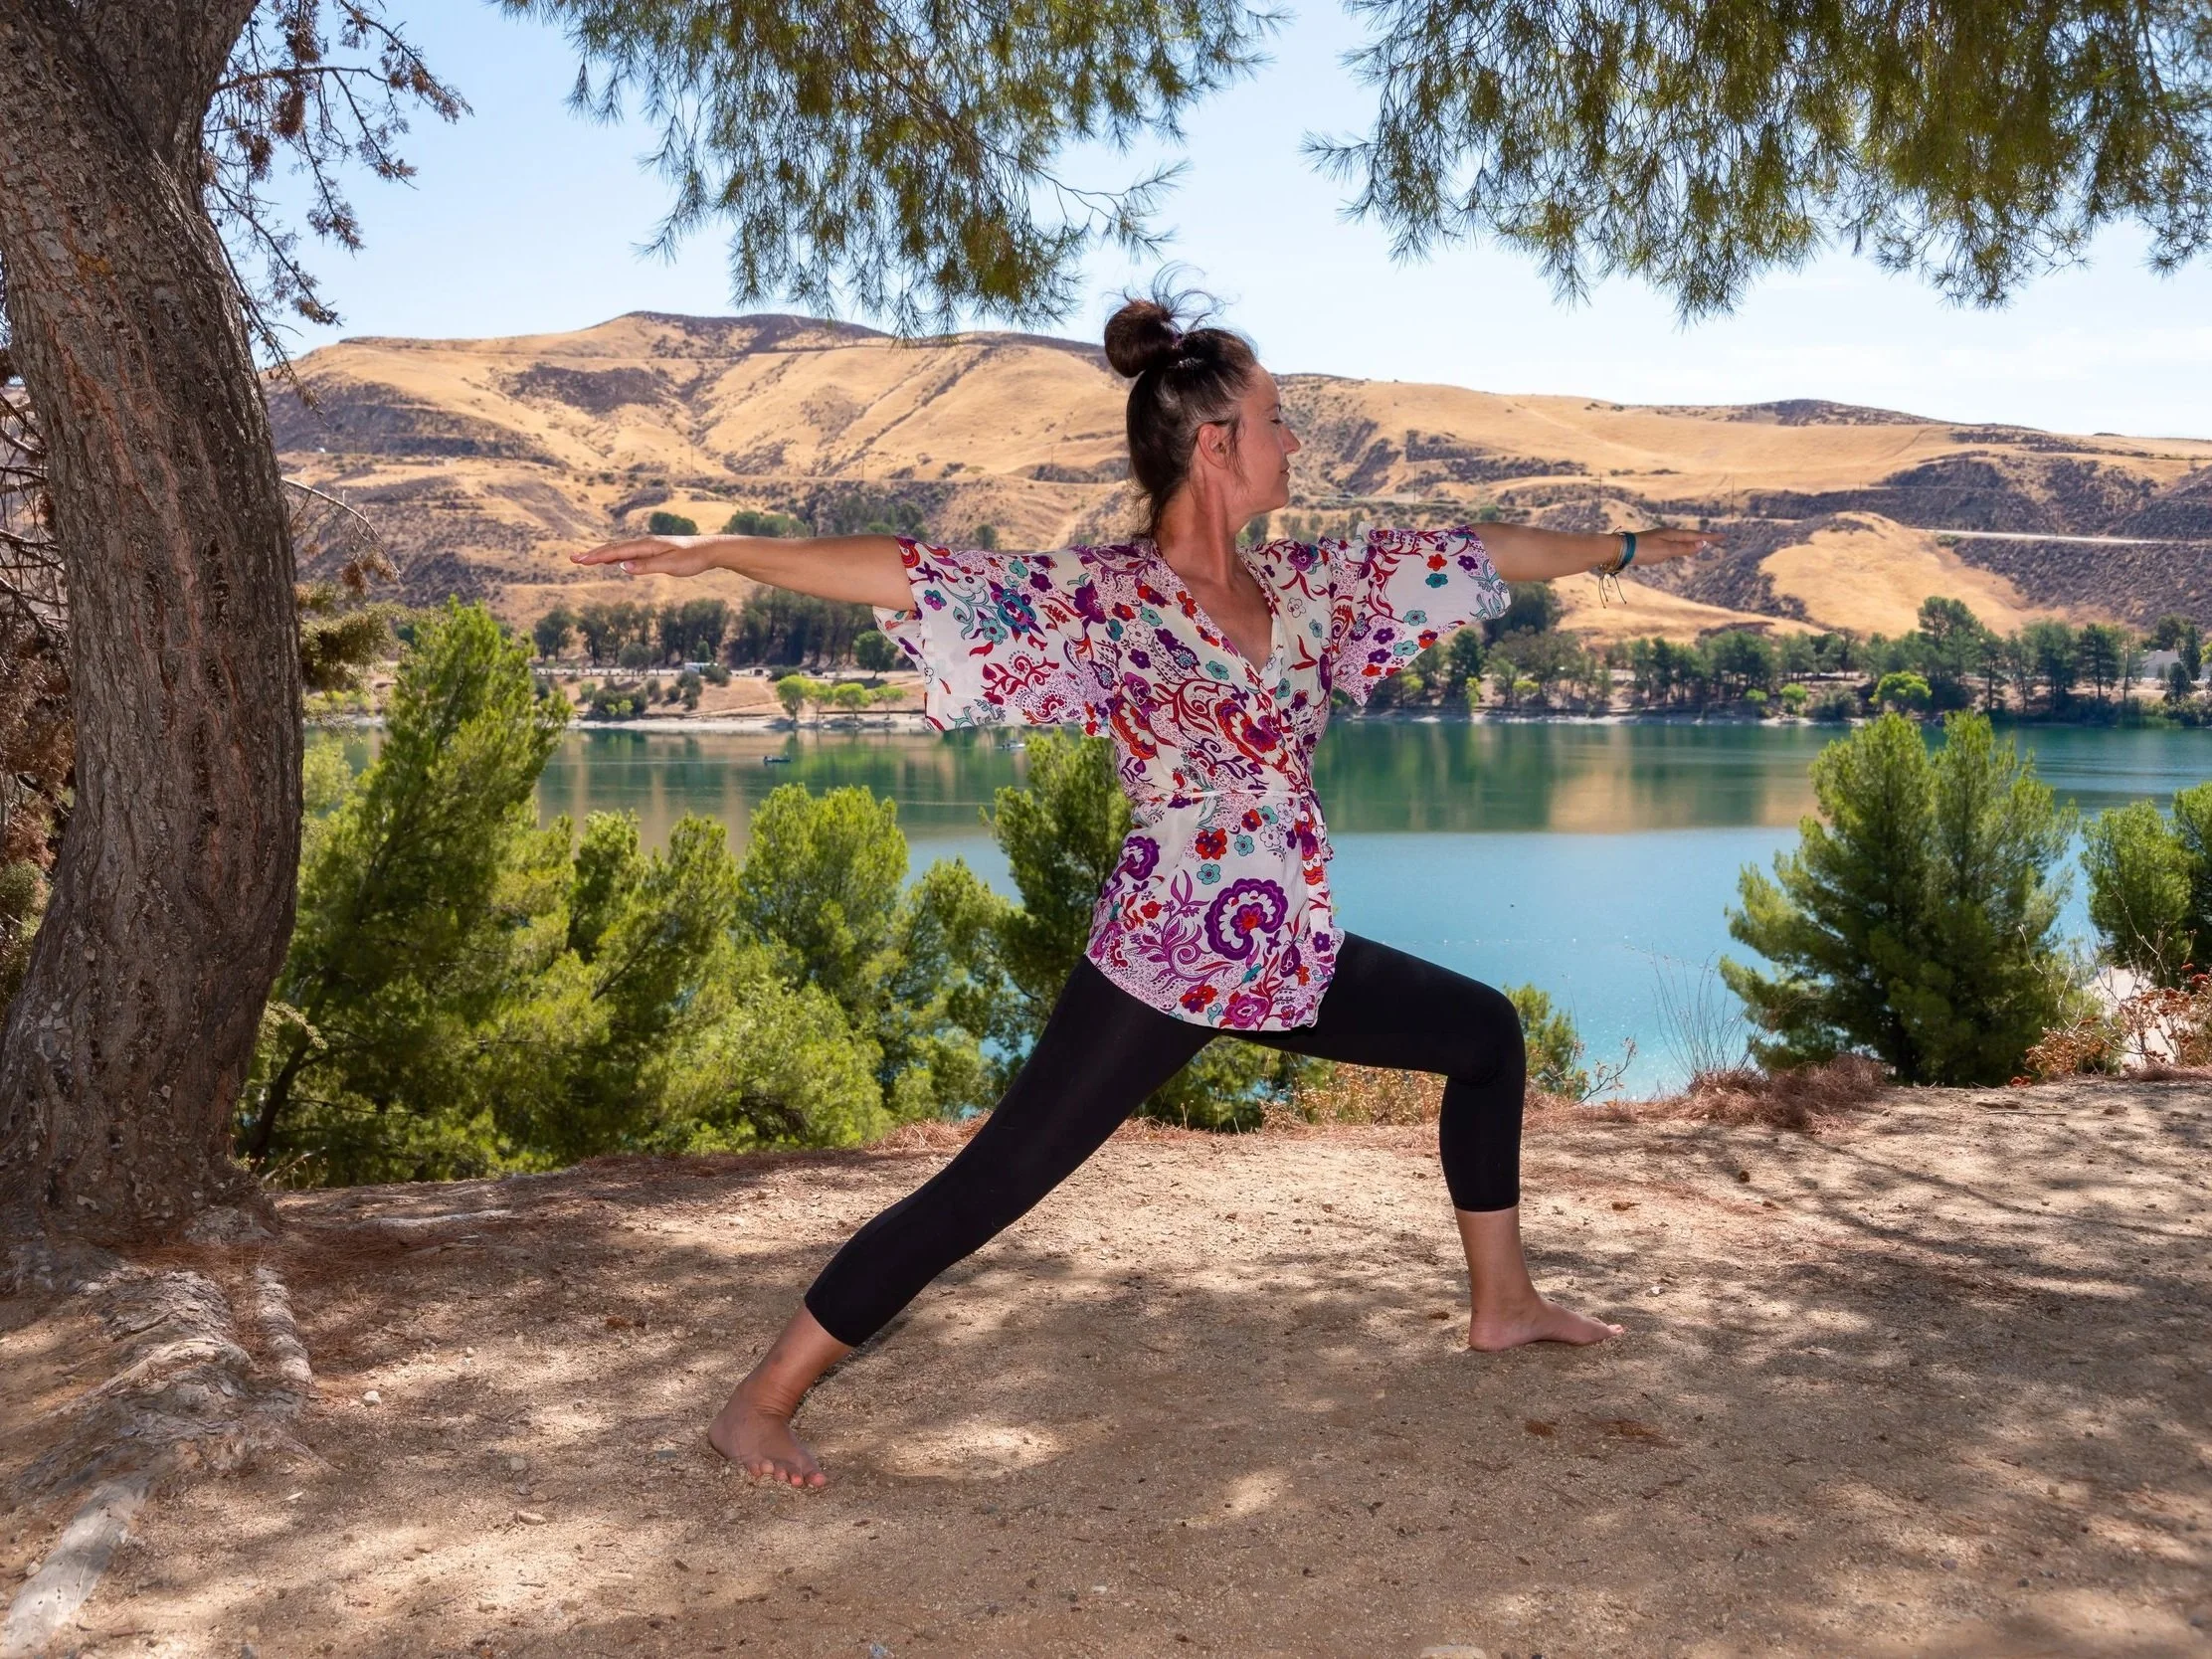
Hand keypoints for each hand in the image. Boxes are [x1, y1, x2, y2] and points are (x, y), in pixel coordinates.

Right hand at [571, 534, 720, 577]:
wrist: (710, 550)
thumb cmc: (693, 558)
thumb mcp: (671, 565)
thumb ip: (646, 566)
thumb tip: (621, 566)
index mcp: (646, 545)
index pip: (615, 551)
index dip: (595, 556)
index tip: (578, 560)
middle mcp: (645, 543)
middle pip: (613, 548)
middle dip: (592, 554)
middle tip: (573, 559)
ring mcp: (648, 546)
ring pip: (619, 549)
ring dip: (601, 554)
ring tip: (585, 559)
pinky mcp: (653, 551)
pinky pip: (629, 552)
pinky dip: (615, 556)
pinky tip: (611, 561)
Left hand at [1627, 526, 1718, 567]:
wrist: (1620, 549)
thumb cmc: (1643, 550)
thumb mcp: (1666, 550)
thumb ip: (1683, 548)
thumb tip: (1702, 544)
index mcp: (1673, 534)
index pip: (1696, 536)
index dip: (1710, 537)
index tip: (1724, 536)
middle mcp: (1668, 533)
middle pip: (1690, 535)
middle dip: (1705, 537)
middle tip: (1718, 538)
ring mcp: (1661, 537)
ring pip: (1682, 538)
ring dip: (1694, 540)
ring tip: (1703, 542)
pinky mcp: (1654, 543)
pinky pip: (1674, 542)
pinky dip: (1683, 544)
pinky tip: (1680, 547)